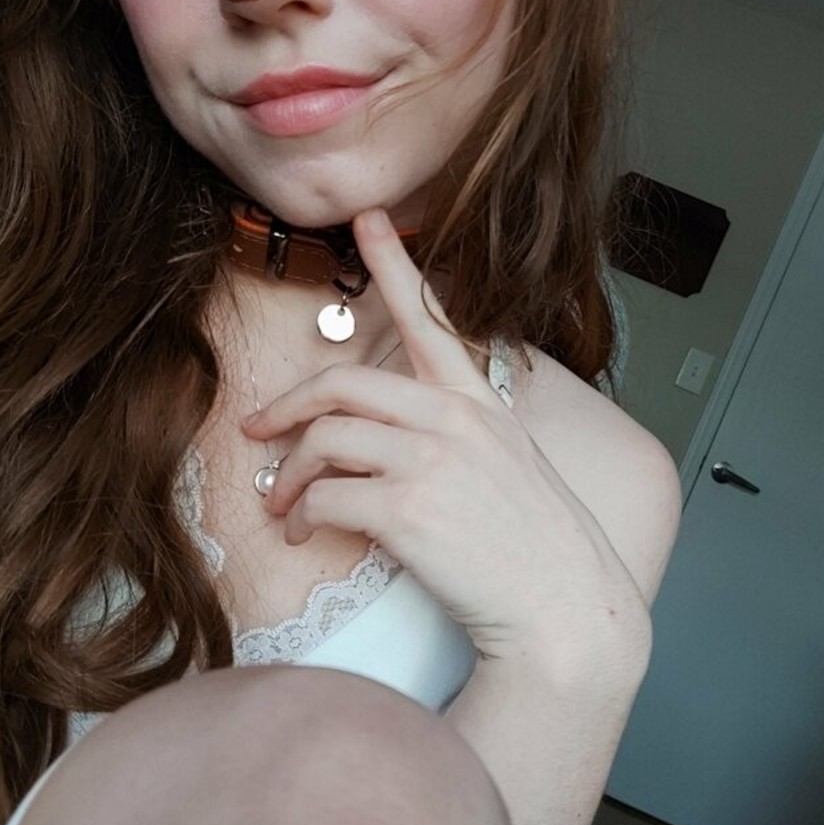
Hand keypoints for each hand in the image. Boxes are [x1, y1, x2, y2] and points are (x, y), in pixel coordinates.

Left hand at [241, 207, 643, 663]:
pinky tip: (308, 534)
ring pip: (323, 440)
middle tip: (260, 429)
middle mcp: (453, 420)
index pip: (431, 318)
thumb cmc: (533, 544)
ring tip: (285, 505)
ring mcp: (430, 461)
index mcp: (477, 402)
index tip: (369, 219)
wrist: (564, 605)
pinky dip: (304, 516)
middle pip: (342, 385)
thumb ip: (452, 434)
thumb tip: (382, 436)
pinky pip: (326, 496)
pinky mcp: (407, 509)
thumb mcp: (507, 463)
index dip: (395, 264)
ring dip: (288, 475)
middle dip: (287, 406)